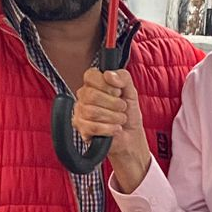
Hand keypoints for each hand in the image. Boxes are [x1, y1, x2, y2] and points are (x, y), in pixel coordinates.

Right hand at [72, 67, 152, 191]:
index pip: (90, 75)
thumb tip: (109, 74)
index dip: (106, 84)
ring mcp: (80, 113)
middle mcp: (84, 97)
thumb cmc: (129, 114)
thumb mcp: (131, 91)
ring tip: (120, 120)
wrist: (130, 137)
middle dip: (113, 103)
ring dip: (112, 117)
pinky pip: (91, 126)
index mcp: (94, 84)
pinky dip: (108, 129)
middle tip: (121, 108)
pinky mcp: (81, 128)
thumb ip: (123, 77)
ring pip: (91, 111)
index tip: (117, 92)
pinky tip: (114, 129)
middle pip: (91, 95)